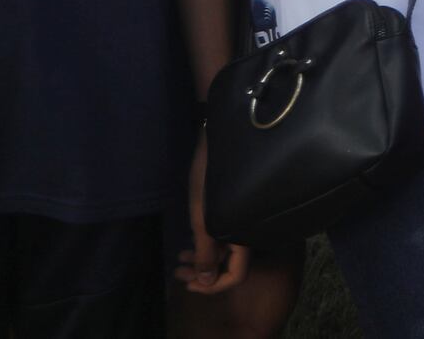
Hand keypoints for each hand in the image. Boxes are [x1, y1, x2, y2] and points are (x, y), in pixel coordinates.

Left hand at [177, 130, 249, 294]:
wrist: (222, 138)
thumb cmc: (209, 178)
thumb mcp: (202, 218)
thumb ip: (206, 252)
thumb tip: (206, 282)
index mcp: (244, 236)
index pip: (236, 275)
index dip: (213, 286)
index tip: (188, 285)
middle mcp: (246, 231)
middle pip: (228, 266)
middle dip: (202, 274)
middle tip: (178, 273)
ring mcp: (239, 219)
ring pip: (223, 251)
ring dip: (201, 259)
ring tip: (179, 260)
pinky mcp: (232, 208)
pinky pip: (222, 236)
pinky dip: (205, 244)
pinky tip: (190, 242)